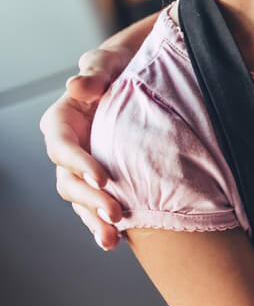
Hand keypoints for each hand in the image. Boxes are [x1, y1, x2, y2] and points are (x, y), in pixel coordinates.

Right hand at [42, 48, 127, 249]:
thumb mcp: (109, 64)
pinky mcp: (101, 182)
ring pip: (80, 200)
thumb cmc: (120, 68)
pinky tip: (116, 241)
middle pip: (68, 180)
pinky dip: (103, 224)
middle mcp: (69, 148)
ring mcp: (82, 168)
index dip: (77, 162)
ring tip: (111, 239)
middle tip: (115, 214)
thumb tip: (78, 86)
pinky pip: (96, 206)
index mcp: (63, 120)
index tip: (102, 177)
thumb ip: (95, 72)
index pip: (61, 145)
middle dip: (89, 199)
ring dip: (93, 220)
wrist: (140, 81)